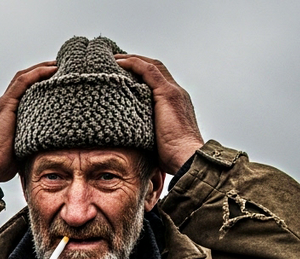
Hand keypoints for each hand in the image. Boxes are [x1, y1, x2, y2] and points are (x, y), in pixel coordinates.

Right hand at [0, 60, 57, 181]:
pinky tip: (52, 70)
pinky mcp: (6, 105)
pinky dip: (37, 73)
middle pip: (25, 79)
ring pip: (24, 77)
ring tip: (60, 64)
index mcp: (9, 113)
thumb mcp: (23, 147)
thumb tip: (55, 146)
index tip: (59, 78)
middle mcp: (5, 105)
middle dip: (43, 70)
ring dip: (42, 67)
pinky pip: (22, 82)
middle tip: (63, 66)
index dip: (41, 81)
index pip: (25, 90)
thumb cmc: (3, 164)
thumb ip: (34, 140)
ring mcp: (4, 104)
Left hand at [115, 54, 203, 173]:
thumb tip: (129, 139)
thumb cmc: (172, 157)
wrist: (186, 158)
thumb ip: (146, 132)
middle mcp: (176, 93)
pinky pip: (149, 70)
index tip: (122, 72)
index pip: (157, 80)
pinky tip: (119, 63)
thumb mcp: (156, 140)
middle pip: (155, 69)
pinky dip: (134, 63)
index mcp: (175, 103)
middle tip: (115, 61)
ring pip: (152, 66)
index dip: (140, 72)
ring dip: (132, 59)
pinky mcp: (167, 94)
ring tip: (113, 59)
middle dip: (135, 62)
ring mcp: (172, 92)